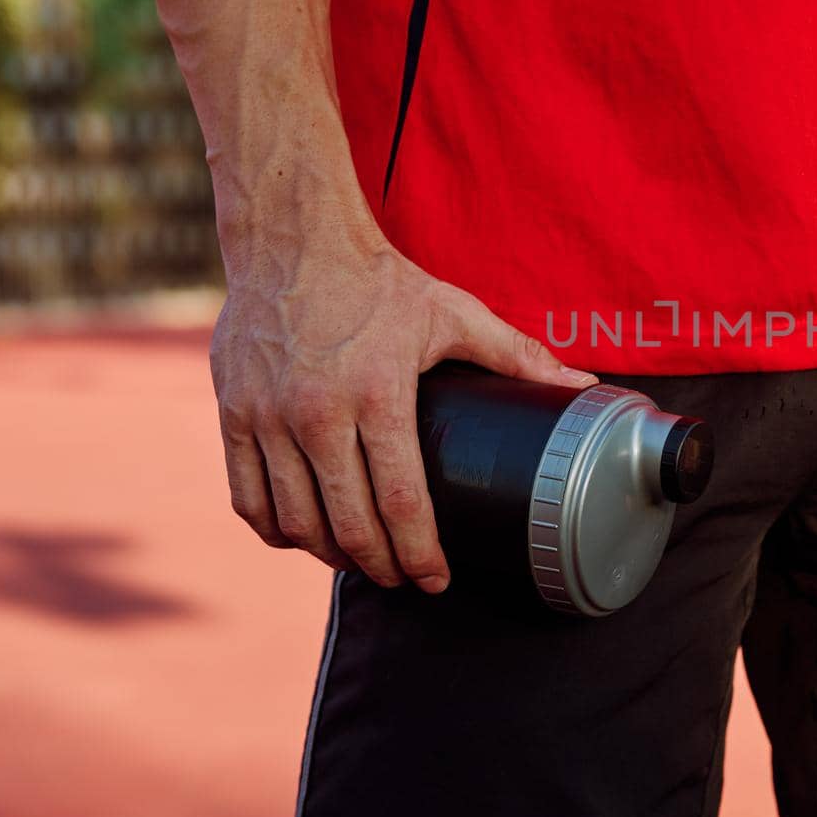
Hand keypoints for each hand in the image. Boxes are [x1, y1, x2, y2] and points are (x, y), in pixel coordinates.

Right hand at [210, 215, 595, 591]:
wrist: (291, 237)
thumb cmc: (378, 280)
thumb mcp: (454, 313)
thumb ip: (518, 355)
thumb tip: (584, 385)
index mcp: (378, 392)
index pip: (400, 501)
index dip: (420, 553)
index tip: (436, 579)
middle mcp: (316, 411)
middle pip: (348, 522)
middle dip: (381, 566)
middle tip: (404, 579)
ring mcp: (266, 416)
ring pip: (294, 519)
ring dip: (330, 554)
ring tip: (361, 562)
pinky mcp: (232, 413)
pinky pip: (248, 496)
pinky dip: (275, 529)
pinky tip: (302, 537)